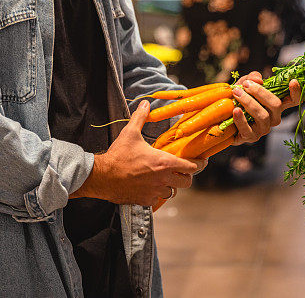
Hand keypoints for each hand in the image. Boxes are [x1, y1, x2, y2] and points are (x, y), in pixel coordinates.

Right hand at [70, 101, 202, 206]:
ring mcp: (155, 191)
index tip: (202, 161)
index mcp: (164, 162)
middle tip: (182, 170)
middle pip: (187, 182)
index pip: (192, 166)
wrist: (102, 176)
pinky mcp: (145, 200)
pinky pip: (158, 199)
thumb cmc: (118, 155)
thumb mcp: (130, 133)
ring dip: (171, 185)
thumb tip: (146, 104)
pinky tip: (150, 186)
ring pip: (173, 192)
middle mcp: (163, 179)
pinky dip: (157, 193)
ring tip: (165, 178)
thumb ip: (140, 117)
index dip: (199, 164)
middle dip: (186, 176)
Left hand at [230, 73, 300, 144]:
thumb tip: (259, 79)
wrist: (222, 115)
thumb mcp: (244, 84)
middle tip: (246, 85)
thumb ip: (252, 78)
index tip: (292, 81)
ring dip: (249, 102)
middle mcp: (273, 117)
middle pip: (276, 105)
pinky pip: (248, 129)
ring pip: (263, 115)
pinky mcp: (251, 137)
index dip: (296, 92)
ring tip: (236, 93)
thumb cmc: (237, 98)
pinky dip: (241, 119)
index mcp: (275, 105)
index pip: (292, 101)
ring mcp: (263, 128)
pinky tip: (235, 110)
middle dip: (260, 92)